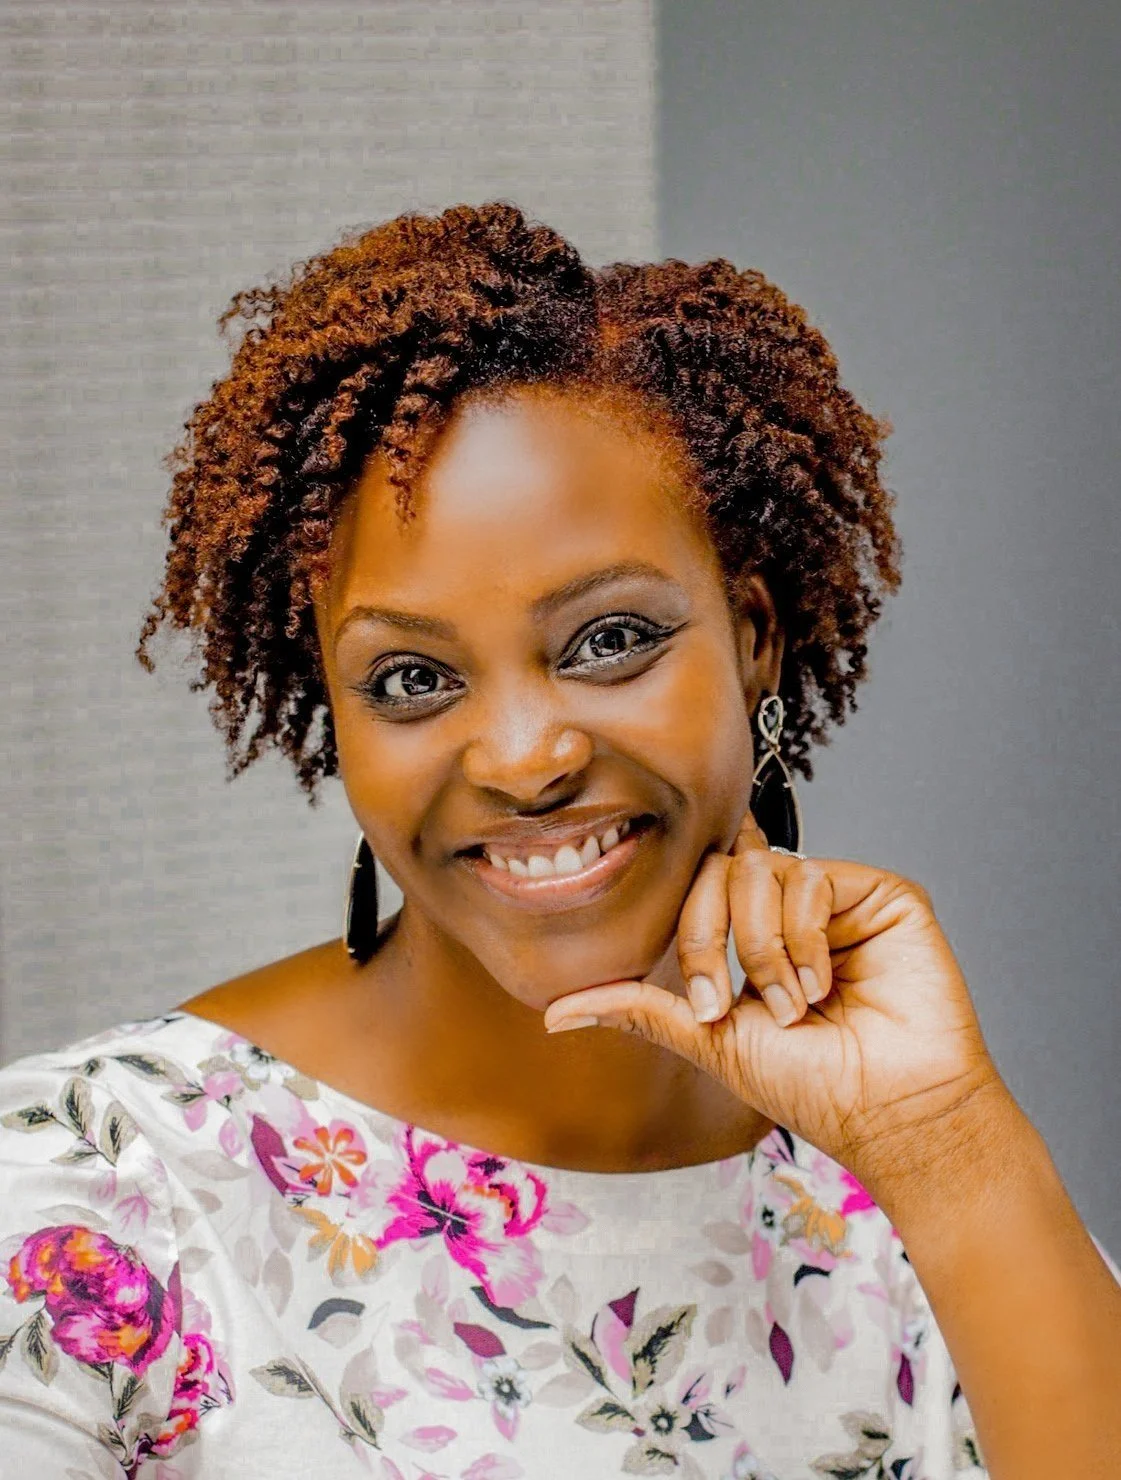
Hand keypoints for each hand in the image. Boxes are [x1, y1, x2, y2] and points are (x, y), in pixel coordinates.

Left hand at [543, 811, 1007, 1195]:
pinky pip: (812, 876)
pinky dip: (805, 936)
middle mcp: (794, 910)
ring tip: (797, 1003)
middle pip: (722, 870)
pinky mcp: (881, 894)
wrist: (888, 1109)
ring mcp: (838, 898)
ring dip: (765, 949)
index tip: (708, 1007)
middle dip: (720, 941)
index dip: (693, 934)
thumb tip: (553, 1013)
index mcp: (754, 937)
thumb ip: (640, 1009)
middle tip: (745, 1005)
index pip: (700, 886)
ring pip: (762, 869)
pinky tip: (827, 982)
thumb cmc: (813, 1084)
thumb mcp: (711, 1040)